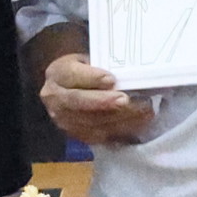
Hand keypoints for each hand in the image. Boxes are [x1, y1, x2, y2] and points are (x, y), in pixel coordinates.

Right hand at [36, 45, 158, 148]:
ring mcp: (64, 120)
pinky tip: (137, 124)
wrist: (72, 90)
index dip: (91, 78)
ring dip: (118, 118)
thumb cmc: (85, 71)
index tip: (111, 79)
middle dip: (103, 102)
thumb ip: (102, 65)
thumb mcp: (89, 60)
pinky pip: (98, 136)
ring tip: (142, 112)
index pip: (72, 75)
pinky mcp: (76, 135)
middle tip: (125, 100)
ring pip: (90, 122)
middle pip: (78, 101)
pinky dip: (120, 130)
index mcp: (58, 73)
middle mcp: (55, 98)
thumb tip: (125, 74)